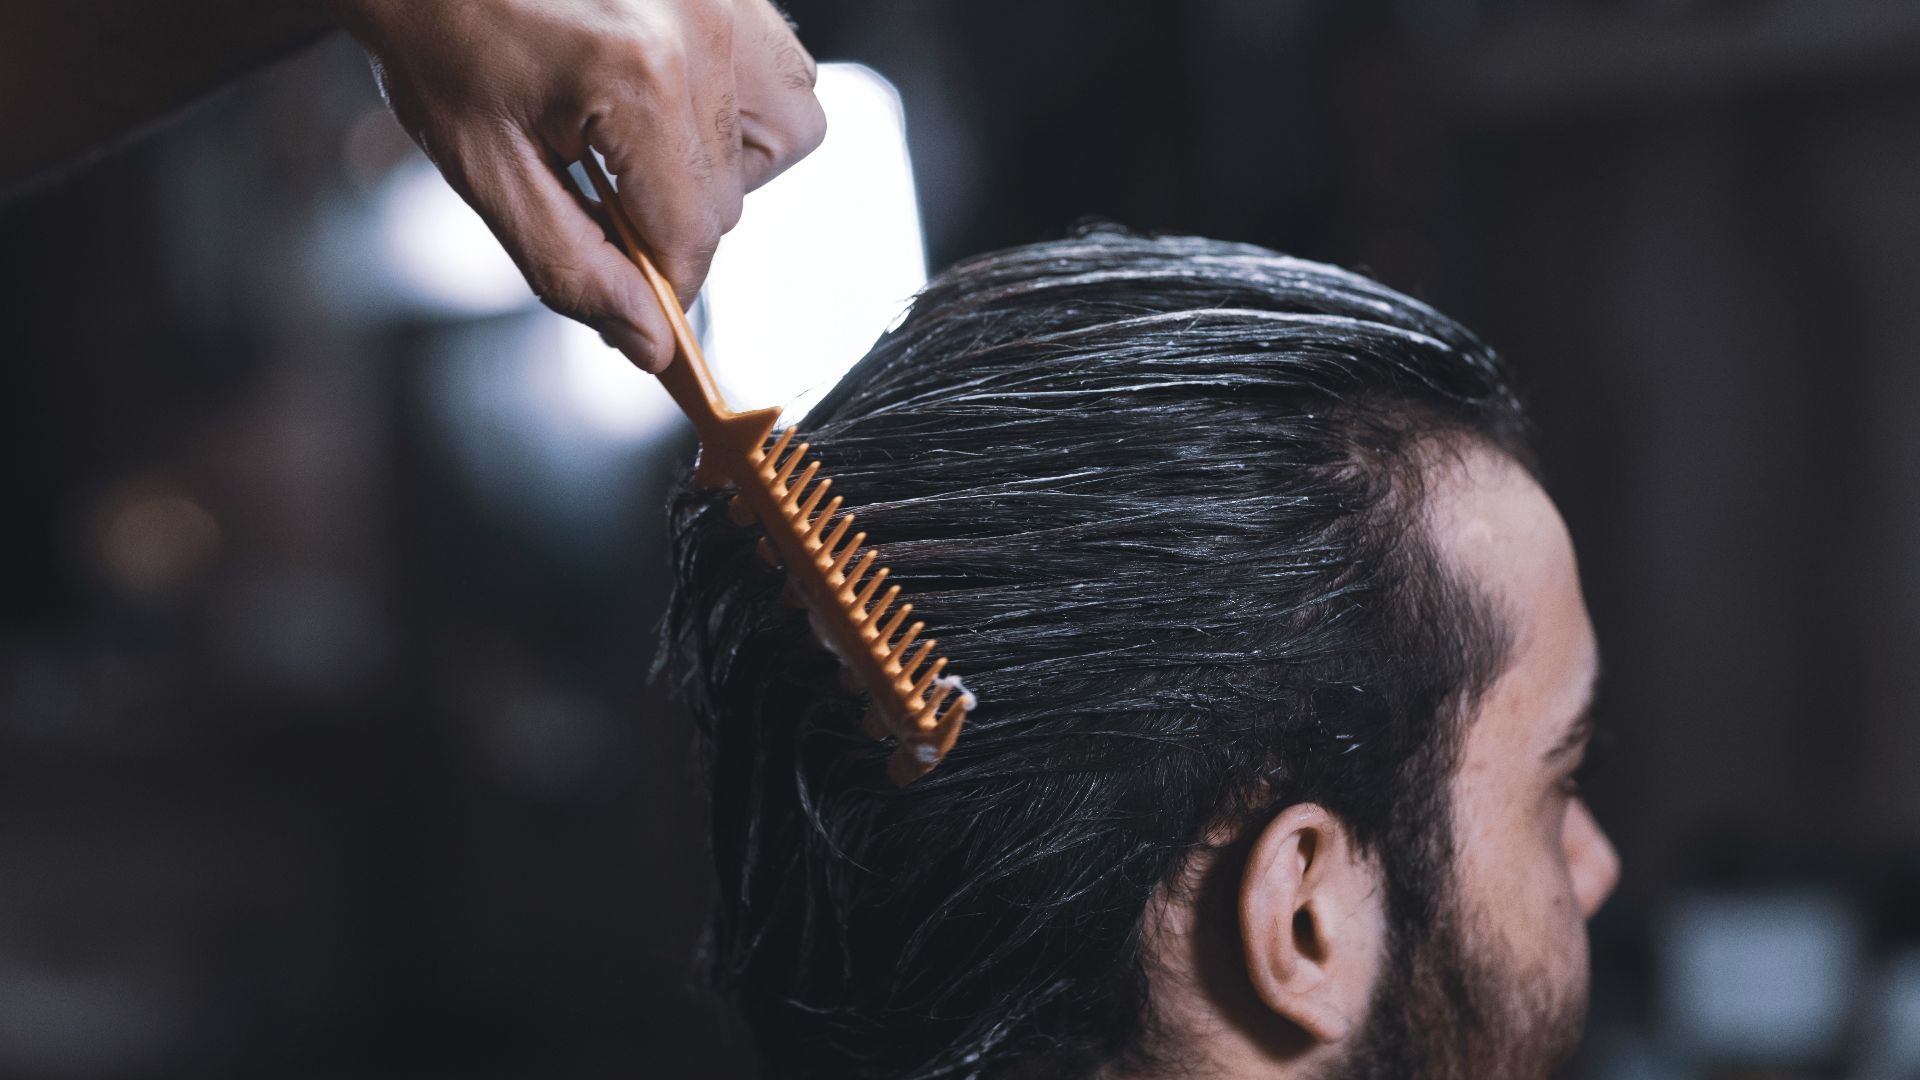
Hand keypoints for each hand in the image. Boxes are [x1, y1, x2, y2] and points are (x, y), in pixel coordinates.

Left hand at [329, 0, 825, 369]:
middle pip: (732, 200)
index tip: (636, 298)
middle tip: (599, 191)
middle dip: (671, 220)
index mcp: (636, 75)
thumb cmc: (440, 40)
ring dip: (725, 168)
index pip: (692, 236)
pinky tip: (678, 107)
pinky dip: (745, 110)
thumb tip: (647, 340)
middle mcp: (699, 29)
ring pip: (784, 139)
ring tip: (645, 147)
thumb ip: (572, 266)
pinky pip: (785, 76)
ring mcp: (726, 0)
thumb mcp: (486, 171)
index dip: (662, 285)